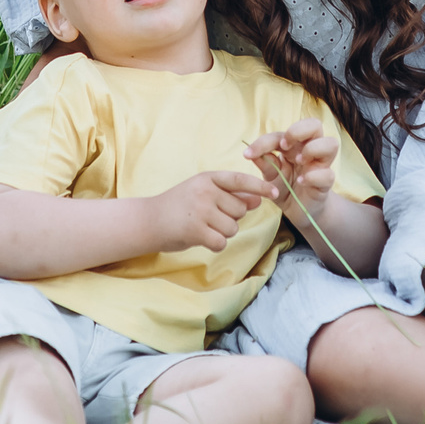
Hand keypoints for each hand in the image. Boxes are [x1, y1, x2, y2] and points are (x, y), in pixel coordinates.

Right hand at [146, 170, 268, 252]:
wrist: (148, 220)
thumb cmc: (179, 206)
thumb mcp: (203, 192)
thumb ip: (230, 194)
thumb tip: (258, 199)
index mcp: (208, 178)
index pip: (240, 180)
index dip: (260, 187)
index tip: (275, 193)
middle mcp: (205, 191)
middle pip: (240, 210)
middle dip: (231, 217)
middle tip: (209, 217)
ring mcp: (200, 210)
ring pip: (232, 228)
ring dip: (222, 232)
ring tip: (203, 227)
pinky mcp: (196, 231)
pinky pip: (221, 242)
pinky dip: (214, 244)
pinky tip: (200, 238)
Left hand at [245, 119, 340, 224]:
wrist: (299, 211)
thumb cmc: (286, 188)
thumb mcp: (271, 177)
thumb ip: (265, 164)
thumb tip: (250, 153)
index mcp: (295, 145)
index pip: (283, 133)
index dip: (265, 140)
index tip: (248, 154)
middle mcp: (310, 150)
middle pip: (315, 125)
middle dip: (298, 131)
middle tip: (284, 147)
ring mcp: (321, 165)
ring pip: (331, 144)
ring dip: (312, 149)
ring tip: (298, 162)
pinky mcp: (326, 182)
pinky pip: (327, 174)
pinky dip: (313, 176)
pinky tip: (301, 182)